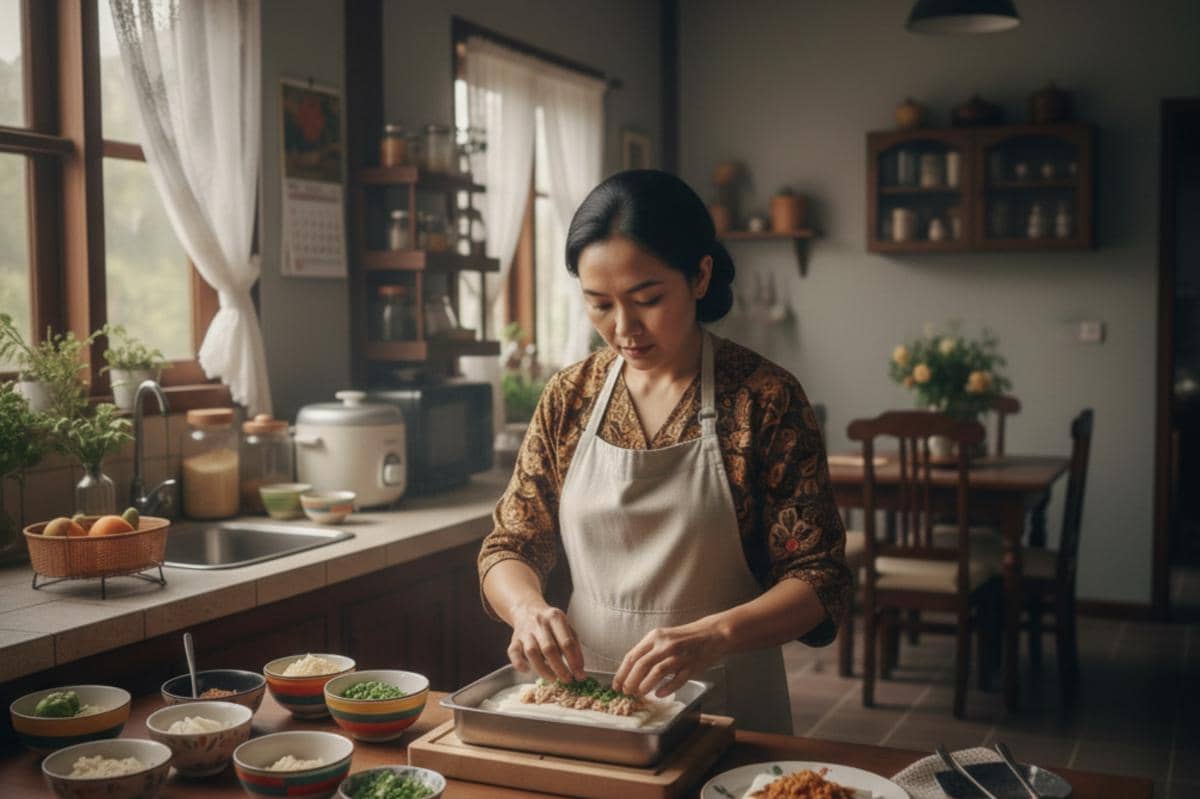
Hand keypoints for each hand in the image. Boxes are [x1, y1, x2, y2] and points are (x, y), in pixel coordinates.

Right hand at [507, 601, 585, 682]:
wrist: (527, 609)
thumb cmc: (551, 623)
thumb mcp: (567, 628)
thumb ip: (575, 648)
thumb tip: (580, 672)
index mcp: (555, 617)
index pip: (567, 642)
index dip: (574, 661)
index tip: (579, 675)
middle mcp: (539, 623)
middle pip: (549, 649)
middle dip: (560, 668)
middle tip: (567, 680)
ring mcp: (525, 631)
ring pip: (532, 652)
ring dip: (543, 669)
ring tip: (553, 678)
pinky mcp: (514, 640)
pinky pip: (513, 653)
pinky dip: (519, 664)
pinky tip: (527, 671)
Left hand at [613, 619, 728, 698]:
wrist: (713, 634)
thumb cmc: (685, 637)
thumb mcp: (663, 637)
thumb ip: (648, 650)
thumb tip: (630, 671)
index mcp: (655, 636)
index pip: (632, 656)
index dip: (622, 673)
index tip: (616, 685)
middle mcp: (666, 645)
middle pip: (641, 665)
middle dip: (630, 681)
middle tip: (626, 692)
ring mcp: (679, 656)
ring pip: (657, 672)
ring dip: (645, 686)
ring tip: (639, 694)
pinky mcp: (692, 666)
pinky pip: (677, 681)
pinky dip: (666, 689)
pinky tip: (658, 694)